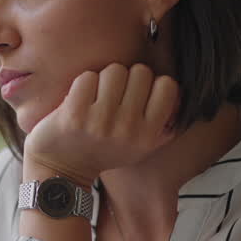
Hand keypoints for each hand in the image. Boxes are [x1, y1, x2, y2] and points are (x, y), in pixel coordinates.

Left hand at [24, 63, 178, 182]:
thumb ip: (163, 125)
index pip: (167, 85)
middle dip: (127, 78)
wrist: (61, 170)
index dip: (153, 83)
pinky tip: (79, 100)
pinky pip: (88, 77)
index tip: (139, 93)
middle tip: (114, 95)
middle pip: (140, 71)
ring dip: (104, 79)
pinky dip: (83, 83)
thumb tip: (179, 94)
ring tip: (97, 97)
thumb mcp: (140, 147)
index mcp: (148, 135)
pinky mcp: (74, 114)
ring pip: (114, 70)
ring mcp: (100, 121)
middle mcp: (127, 129)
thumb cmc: (102, 152)